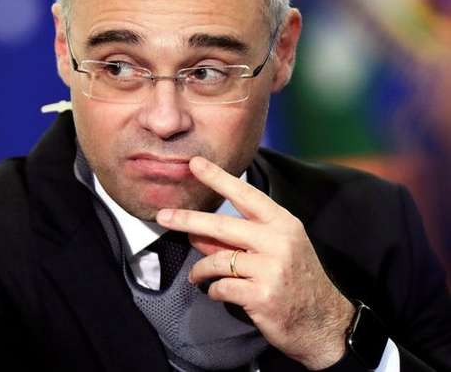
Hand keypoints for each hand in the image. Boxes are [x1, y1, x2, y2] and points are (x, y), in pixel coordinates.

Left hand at [156, 157, 354, 369]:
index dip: (218, 178)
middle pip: (222, 226)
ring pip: (218, 260)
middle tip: (163, 217)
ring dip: (201, 269)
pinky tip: (217, 292)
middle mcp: (279, 241)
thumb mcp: (273, 252)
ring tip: (196, 276)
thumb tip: (196, 233)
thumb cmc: (295, 281)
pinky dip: (213, 290)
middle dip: (188, 220)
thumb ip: (236, 240)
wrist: (324, 323)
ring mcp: (272, 269)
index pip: (245, 194)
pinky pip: (222, 287)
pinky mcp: (263, 295)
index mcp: (282, 223)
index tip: (195, 163)